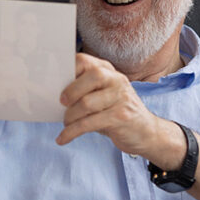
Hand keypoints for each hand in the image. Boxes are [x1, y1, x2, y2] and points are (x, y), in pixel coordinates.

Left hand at [56, 53, 176, 159]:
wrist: (147, 133)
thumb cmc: (116, 112)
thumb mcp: (103, 96)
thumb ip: (84, 89)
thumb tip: (51, 92)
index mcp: (108, 71)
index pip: (84, 61)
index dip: (66, 69)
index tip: (53, 83)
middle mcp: (117, 80)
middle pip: (91, 76)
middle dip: (71, 91)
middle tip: (61, 104)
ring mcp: (121, 98)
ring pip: (87, 103)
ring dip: (70, 117)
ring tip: (66, 124)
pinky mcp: (120, 117)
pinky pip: (89, 124)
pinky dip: (71, 132)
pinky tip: (63, 138)